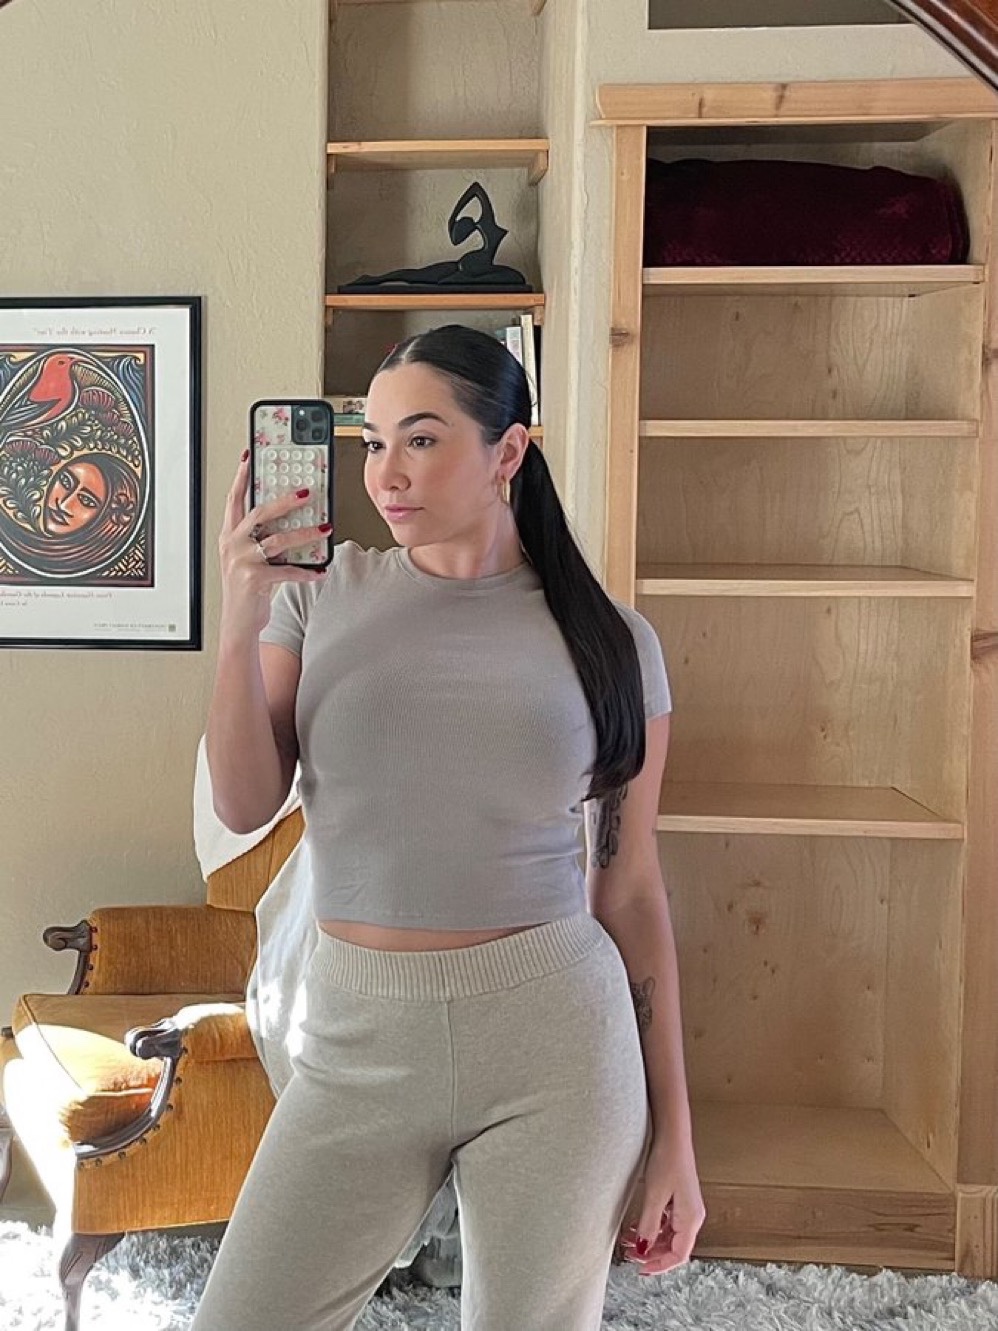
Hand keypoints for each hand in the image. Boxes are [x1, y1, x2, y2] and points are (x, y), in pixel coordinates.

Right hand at [218, 449, 329, 638]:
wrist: (238, 624)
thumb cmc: (247, 590)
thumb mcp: (248, 559)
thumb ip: (261, 539)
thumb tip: (290, 520)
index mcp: (229, 536)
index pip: (234, 499)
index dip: (242, 477)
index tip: (250, 456)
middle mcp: (232, 545)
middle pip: (259, 513)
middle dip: (285, 501)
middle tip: (307, 493)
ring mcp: (241, 562)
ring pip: (277, 540)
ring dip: (304, 534)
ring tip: (324, 529)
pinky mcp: (253, 579)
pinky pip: (286, 570)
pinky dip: (306, 571)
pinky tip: (320, 570)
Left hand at [619, 1140, 705, 1276]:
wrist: (673, 1134)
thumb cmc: (668, 1159)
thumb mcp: (654, 1195)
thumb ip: (649, 1225)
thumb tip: (643, 1249)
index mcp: (691, 1218)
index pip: (679, 1254)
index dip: (660, 1265)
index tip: (642, 1269)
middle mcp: (693, 1215)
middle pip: (674, 1247)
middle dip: (652, 1253)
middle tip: (631, 1254)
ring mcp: (687, 1207)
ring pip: (669, 1235)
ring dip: (650, 1240)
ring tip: (629, 1240)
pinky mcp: (680, 1199)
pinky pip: (667, 1222)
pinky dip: (653, 1227)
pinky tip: (637, 1225)